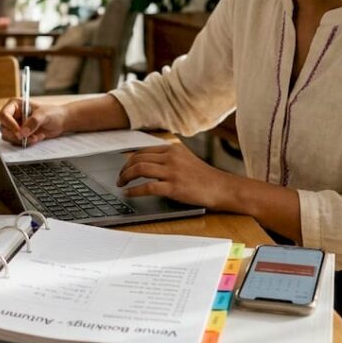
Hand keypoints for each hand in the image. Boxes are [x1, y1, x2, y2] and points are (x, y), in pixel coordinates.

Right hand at [0, 99, 66, 144]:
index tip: (19, 132)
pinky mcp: (19, 135)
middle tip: (29, 137)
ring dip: (22, 140)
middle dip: (16, 135)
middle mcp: (12, 115)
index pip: (4, 115)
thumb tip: (22, 132)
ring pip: (8, 137)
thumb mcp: (44, 115)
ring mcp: (15, 126)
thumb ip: (33, 122)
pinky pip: (16, 142)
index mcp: (15, 105)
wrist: (60, 121)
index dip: (9, 125)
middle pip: (3, 128)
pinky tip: (37, 137)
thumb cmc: (53, 113)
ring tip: (36, 137)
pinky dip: (26, 143)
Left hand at [115, 143, 235, 208]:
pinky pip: (147, 187)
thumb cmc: (204, 177)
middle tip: (119, 178)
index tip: (123, 167)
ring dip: (126, 177)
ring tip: (121, 184)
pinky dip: (134, 190)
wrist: (221, 188)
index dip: (129, 159)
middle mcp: (171, 157)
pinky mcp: (174, 187)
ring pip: (140, 169)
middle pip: (138, 158)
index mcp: (173, 149)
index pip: (143, 150)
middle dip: (124, 169)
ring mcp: (172, 172)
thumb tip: (146, 162)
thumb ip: (169, 158)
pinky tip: (129, 193)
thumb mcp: (186, 159)